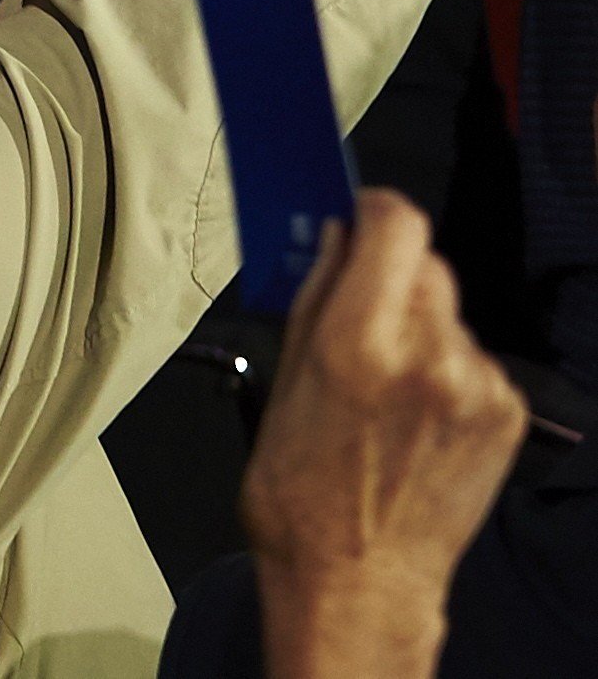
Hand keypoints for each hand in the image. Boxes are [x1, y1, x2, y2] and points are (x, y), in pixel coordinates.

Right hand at [244, 191, 525, 678]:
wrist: (360, 579)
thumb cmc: (301, 493)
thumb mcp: (282, 383)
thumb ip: (314, 300)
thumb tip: (332, 241)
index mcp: (359, 343)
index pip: (397, 226)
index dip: (375, 209)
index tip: (358, 215)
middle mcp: (429, 357)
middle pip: (426, 264)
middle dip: (390, 272)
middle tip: (357, 308)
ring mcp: (477, 388)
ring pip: (449, 312)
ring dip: (420, 324)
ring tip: (385, 381)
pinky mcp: (506, 416)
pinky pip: (475, 359)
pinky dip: (447, 368)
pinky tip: (416, 411)